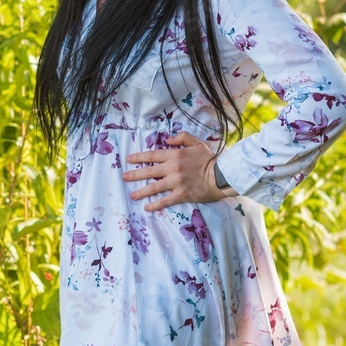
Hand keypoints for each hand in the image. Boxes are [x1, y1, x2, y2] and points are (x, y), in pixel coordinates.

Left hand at [121, 131, 238, 211]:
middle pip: (149, 171)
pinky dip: (155, 205)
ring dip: (141, 192)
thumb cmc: (210, 159)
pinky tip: (147, 208)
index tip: (128, 160)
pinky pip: (165, 201)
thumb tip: (167, 139)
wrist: (221, 176)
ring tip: (132, 195)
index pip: (152, 155)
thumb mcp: (197, 143)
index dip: (139, 157)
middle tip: (124, 177)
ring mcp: (176, 182)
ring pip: (154, 187)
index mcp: (175, 154)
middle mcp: (172, 168)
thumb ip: (182, 138)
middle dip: (134, 174)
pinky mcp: (181, 195)